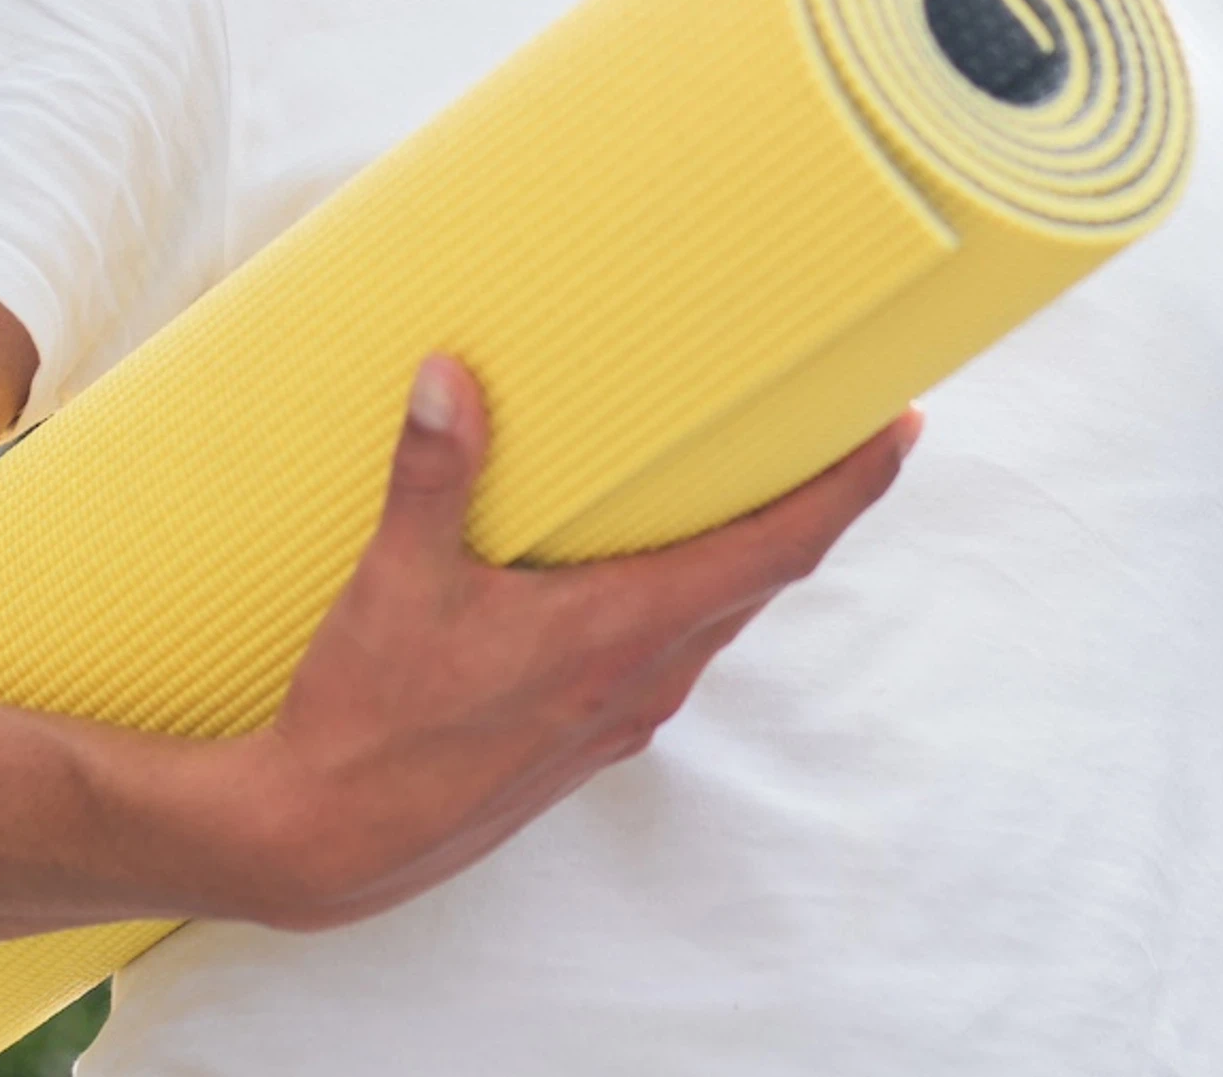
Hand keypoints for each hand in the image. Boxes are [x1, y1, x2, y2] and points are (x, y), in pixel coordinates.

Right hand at [202, 355, 917, 931]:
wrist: (321, 846)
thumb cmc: (365, 722)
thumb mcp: (395, 582)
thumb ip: (433, 474)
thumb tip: (447, 377)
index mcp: (620, 634)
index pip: (776, 551)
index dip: (848, 489)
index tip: (900, 431)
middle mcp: (641, 682)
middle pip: (759, 579)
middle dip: (808, 505)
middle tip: (838, 428)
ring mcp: (616, 719)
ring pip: (712, 620)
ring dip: (743, 554)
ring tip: (749, 483)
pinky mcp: (582, 741)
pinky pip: (665, 654)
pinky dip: (684, 598)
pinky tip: (641, 571)